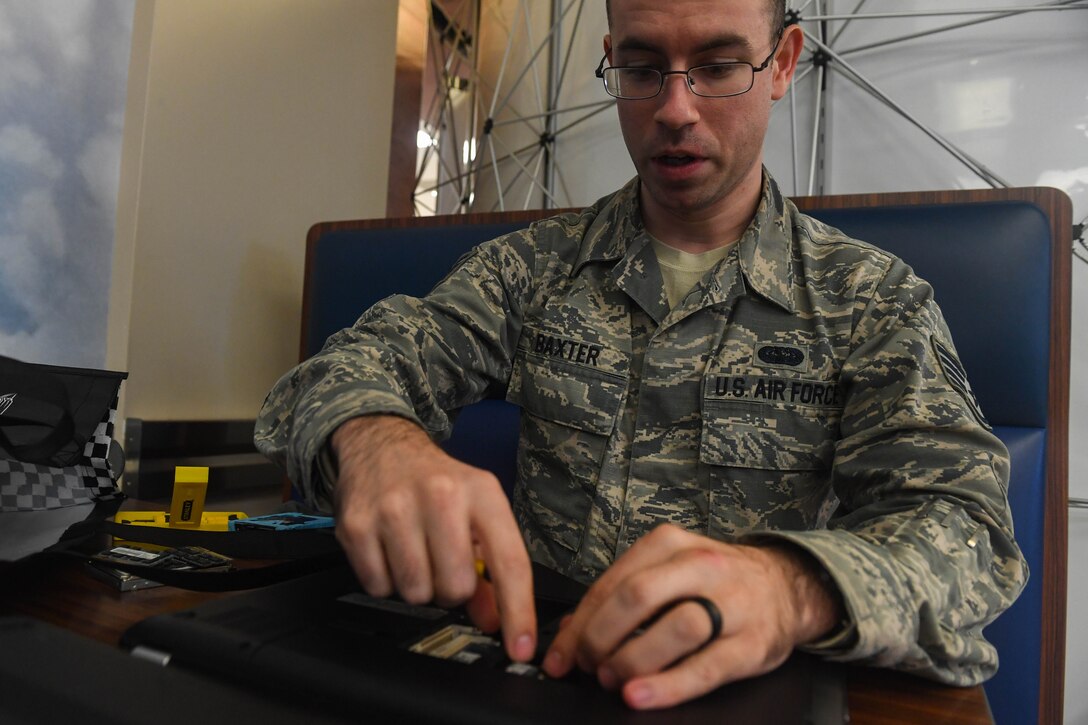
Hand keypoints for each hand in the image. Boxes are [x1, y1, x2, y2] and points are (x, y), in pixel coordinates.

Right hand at [331, 415, 536, 661]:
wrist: (381, 444)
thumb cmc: (436, 482)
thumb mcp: (475, 510)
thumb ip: (490, 566)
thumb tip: (497, 619)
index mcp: (481, 492)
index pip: (508, 561)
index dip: (517, 611)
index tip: (521, 648)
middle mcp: (440, 495)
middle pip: (456, 587)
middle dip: (451, 589)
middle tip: (443, 563)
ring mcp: (395, 509)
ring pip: (416, 592)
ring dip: (417, 586)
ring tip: (415, 553)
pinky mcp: (357, 524)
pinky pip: (378, 587)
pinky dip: (385, 580)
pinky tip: (389, 550)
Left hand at [541, 524, 842, 709]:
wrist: (784, 586)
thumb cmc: (712, 582)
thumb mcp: (666, 572)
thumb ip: (619, 596)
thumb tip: (568, 633)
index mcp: (669, 544)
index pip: (612, 583)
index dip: (580, 624)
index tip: (560, 656)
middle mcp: (700, 565)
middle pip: (638, 597)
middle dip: (601, 637)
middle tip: (588, 666)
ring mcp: (731, 602)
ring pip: (675, 627)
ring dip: (632, 660)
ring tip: (613, 680)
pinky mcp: (752, 643)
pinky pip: (706, 667)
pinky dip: (668, 685)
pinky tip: (641, 696)